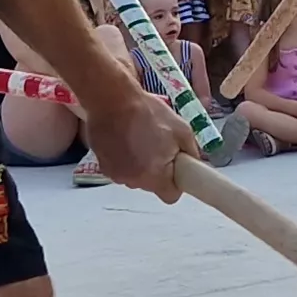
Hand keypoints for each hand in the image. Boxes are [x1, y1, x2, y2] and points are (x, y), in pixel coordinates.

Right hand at [74, 72, 200, 203]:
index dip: (176, 184)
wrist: (111, 100)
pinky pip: (120, 168)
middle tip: (159, 145)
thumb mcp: (181, 129)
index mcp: (155, 176)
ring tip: (140, 137)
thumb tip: (194, 163)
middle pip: (152, 185)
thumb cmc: (147, 112)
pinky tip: (124, 138)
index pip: (171, 196)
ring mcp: (116, 174)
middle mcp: (134, 181)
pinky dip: (123, 158)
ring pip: (135, 176)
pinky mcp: (102, 165)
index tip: (177, 169)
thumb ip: (191, 152)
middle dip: (157, 170)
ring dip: (139, 163)